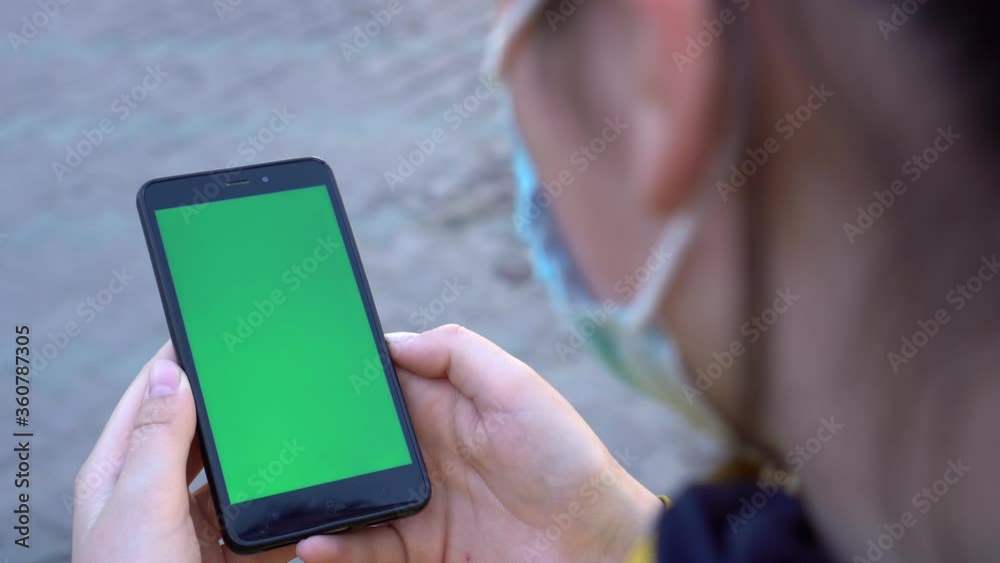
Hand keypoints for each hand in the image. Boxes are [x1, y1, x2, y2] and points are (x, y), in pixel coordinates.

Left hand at [72, 342, 296, 562]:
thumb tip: (169, 372)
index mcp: (118, 474)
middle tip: (263, 375)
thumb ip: (159, 439)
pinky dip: (275, 511)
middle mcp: (150, 496)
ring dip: (255, 461)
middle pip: (194, 434)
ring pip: (228, 477)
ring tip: (285, 432)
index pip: (148, 397)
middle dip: (226, 408)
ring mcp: (184, 526)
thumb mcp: (143, 505)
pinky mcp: (217, 553)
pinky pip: (253, 520)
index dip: (176, 362)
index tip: (212, 330)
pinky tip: (295, 497)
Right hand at [298, 325, 661, 562]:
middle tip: (268, 445)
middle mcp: (423, 453)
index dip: (341, 380)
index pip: (379, 387)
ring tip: (278, 499)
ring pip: (347, 497)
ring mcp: (417, 504)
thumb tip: (391, 341)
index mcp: (444, 407)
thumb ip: (458, 354)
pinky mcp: (418, 550)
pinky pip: (363, 547)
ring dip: (313, 498)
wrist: (594, 546)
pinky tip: (313, 544)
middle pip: (352, 444)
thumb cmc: (565, 459)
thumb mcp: (517, 386)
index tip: (298, 375)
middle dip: (312, 443)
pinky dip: (334, 548)